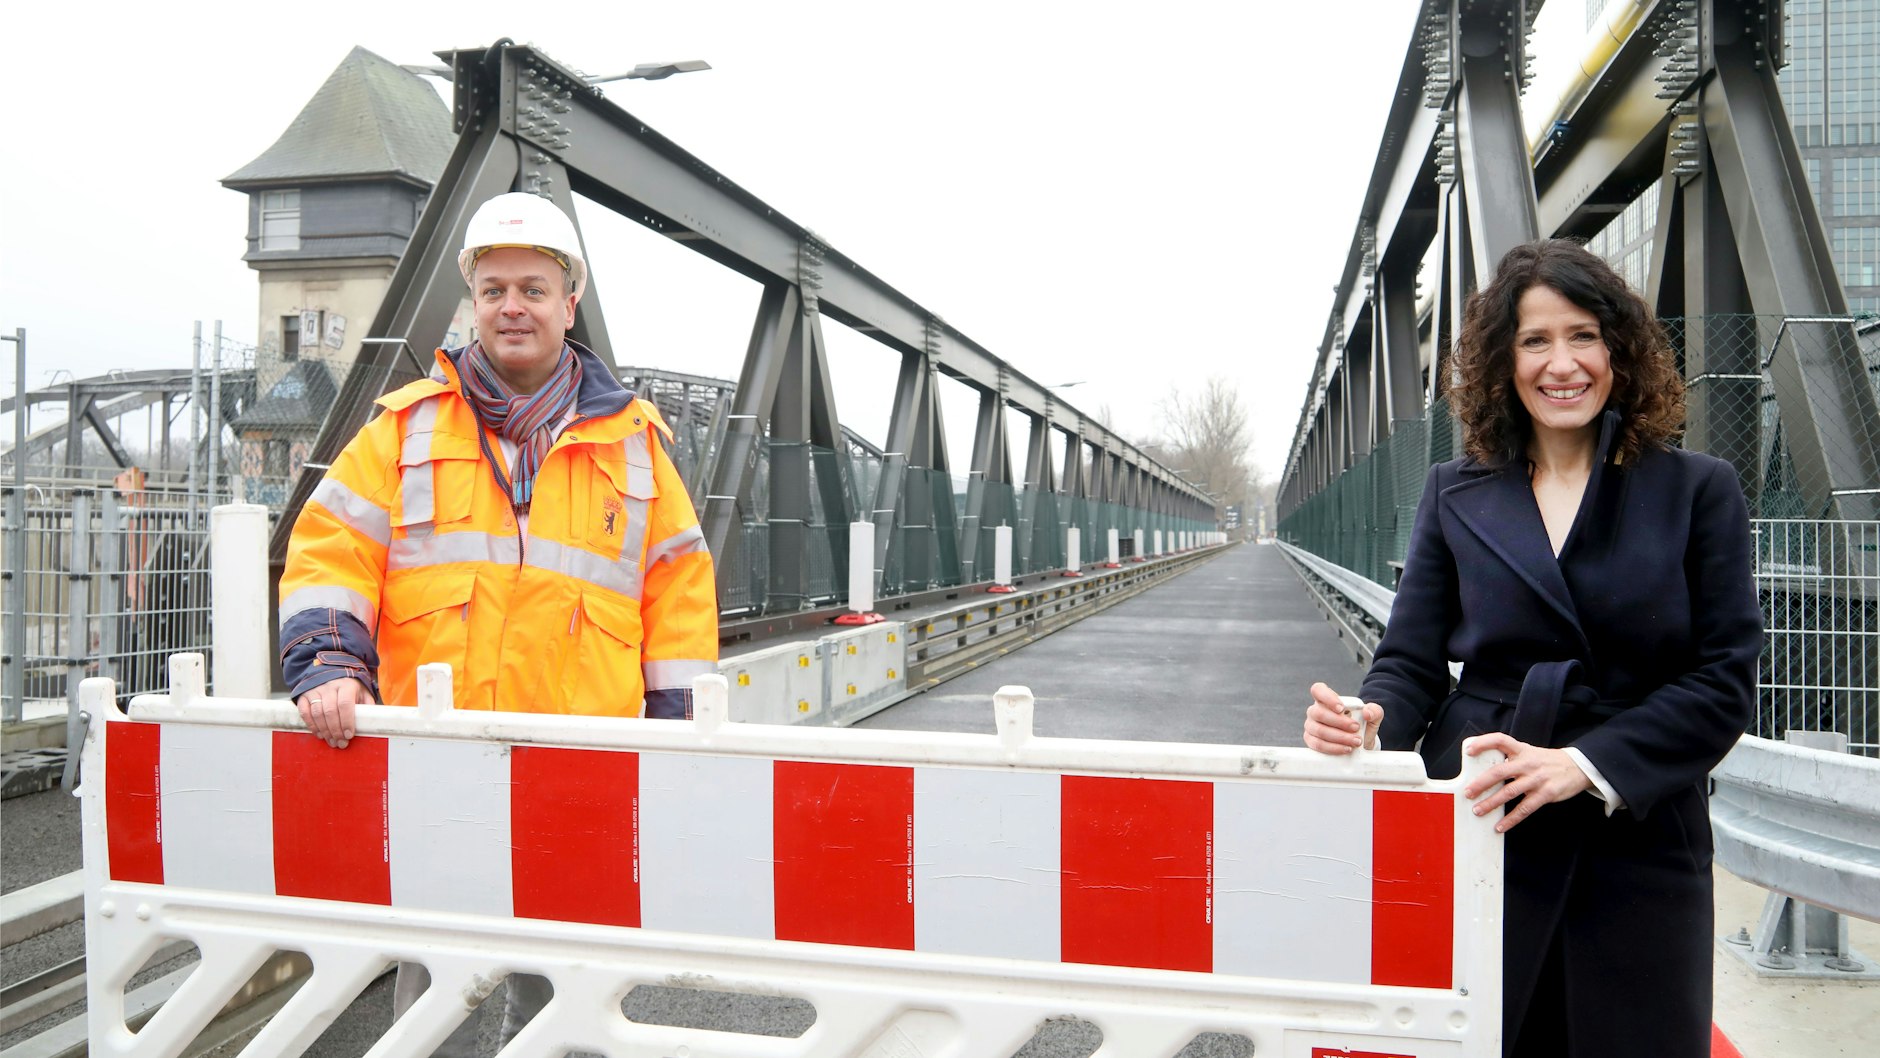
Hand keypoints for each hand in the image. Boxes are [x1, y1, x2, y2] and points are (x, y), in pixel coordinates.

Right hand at [296, 677, 373, 748]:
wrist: (332, 674)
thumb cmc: (350, 688)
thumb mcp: (362, 693)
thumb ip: (367, 706)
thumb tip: (371, 723)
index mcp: (346, 685)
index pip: (345, 704)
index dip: (346, 721)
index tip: (349, 735)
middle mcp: (330, 686)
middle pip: (330, 711)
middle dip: (336, 731)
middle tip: (340, 743)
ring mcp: (316, 690)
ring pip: (317, 713)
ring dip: (324, 731)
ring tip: (332, 741)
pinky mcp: (305, 696)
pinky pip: (305, 712)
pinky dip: (311, 725)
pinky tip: (319, 734)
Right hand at [1303, 682, 1381, 754]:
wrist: (1360, 742)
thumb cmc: (1362, 724)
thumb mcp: (1372, 715)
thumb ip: (1374, 710)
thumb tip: (1367, 713)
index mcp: (1326, 698)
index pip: (1318, 690)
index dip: (1327, 698)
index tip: (1341, 708)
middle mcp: (1315, 711)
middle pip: (1319, 713)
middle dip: (1339, 722)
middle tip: (1356, 728)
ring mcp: (1311, 726)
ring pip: (1319, 731)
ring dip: (1339, 737)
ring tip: (1356, 741)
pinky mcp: (1311, 741)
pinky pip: (1318, 745)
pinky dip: (1333, 748)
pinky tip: (1346, 748)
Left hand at [1462, 734, 1592, 831]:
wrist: (1577, 767)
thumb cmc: (1546, 761)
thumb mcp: (1529, 753)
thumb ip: (1510, 758)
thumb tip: (1484, 771)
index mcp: (1521, 750)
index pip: (1500, 740)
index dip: (1483, 743)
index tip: (1469, 750)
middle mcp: (1527, 763)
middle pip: (1500, 771)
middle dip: (1481, 783)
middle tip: (1467, 793)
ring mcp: (1537, 779)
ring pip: (1509, 792)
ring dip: (1491, 803)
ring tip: (1478, 810)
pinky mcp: (1546, 794)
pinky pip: (1524, 809)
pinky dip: (1511, 819)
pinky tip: (1500, 826)